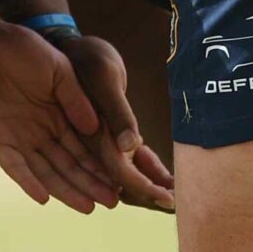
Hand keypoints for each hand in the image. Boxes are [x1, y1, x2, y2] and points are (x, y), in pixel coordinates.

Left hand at [0, 19, 119, 212]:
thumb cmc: (19, 47)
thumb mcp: (57, 68)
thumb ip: (75, 97)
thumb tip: (96, 129)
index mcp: (58, 113)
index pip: (84, 145)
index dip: (101, 163)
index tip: (122, 180)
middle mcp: (40, 130)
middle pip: (68, 163)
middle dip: (90, 183)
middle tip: (111, 202)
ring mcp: (17, 137)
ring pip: (45, 171)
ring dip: (66, 189)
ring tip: (87, 206)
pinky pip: (13, 166)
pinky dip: (28, 182)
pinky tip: (44, 197)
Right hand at [60, 34, 174, 212]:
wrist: (77, 47)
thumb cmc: (88, 58)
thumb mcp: (104, 77)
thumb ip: (116, 111)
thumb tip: (130, 146)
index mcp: (89, 135)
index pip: (116, 172)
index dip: (142, 187)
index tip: (167, 198)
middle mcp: (92, 144)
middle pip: (119, 181)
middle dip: (147, 195)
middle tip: (175, 205)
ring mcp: (99, 140)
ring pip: (125, 173)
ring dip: (147, 185)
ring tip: (174, 195)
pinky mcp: (108, 132)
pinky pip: (130, 156)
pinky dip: (147, 167)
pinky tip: (166, 176)